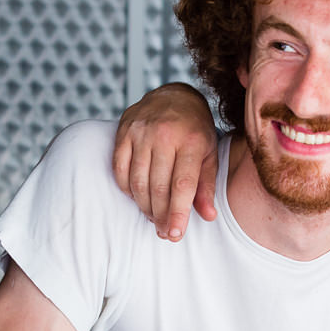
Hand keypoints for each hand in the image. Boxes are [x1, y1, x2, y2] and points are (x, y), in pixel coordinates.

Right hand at [111, 83, 218, 240]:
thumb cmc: (195, 130)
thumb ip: (207, 186)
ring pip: (137, 181)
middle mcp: (164, 135)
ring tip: (154, 218)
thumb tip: (208, 216)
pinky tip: (138, 198)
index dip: (178, 213)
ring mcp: (141, 132)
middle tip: (165, 233)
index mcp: (191, 141)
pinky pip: (120, 169)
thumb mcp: (210, 154)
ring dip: (144, 206)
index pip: (182, 185)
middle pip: (158, 187)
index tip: (175, 234)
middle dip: (161, 216)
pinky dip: (127, 189)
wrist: (174, 95)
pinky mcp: (123, 131)